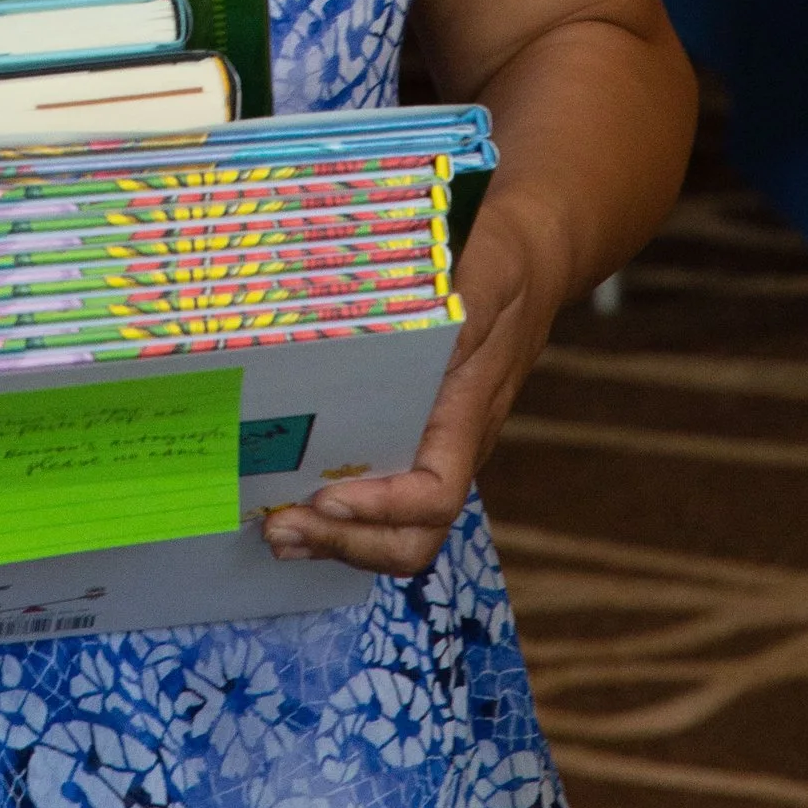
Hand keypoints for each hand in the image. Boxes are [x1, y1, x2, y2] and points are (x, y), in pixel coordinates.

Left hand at [261, 197, 563, 577]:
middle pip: (411, 537)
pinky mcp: (411, 433)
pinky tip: (290, 499)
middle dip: (346, 544)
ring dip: (334, 540)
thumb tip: (426, 335)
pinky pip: (379, 494)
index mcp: (466, 418)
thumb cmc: (507, 268)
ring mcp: (431, 446)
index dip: (384, 508)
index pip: (435, 495)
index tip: (328, 497)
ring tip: (274, 530)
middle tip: (280, 528)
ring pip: (393, 529)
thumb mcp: (484, 277)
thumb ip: (459, 310)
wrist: (533, 262)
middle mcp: (450, 447)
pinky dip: (335, 514)